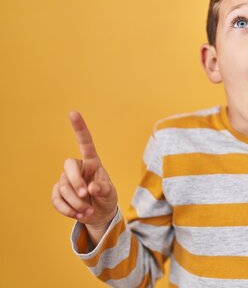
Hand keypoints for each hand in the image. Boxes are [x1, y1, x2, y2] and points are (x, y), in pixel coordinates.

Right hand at [51, 111, 117, 231]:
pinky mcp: (58, 193)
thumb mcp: (111, 194)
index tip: (73, 112)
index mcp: (93, 163)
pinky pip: (56, 199)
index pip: (85, 143)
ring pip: (63, 187)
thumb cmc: (106, 199)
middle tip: (84, 196)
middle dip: (75, 183)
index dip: (79, 128)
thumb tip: (91, 187)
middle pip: (68, 167)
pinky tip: (78, 214)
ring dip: (75, 203)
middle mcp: (78, 168)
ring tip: (88, 211)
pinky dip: (67, 210)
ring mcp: (66, 180)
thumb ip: (103, 189)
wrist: (98, 214)